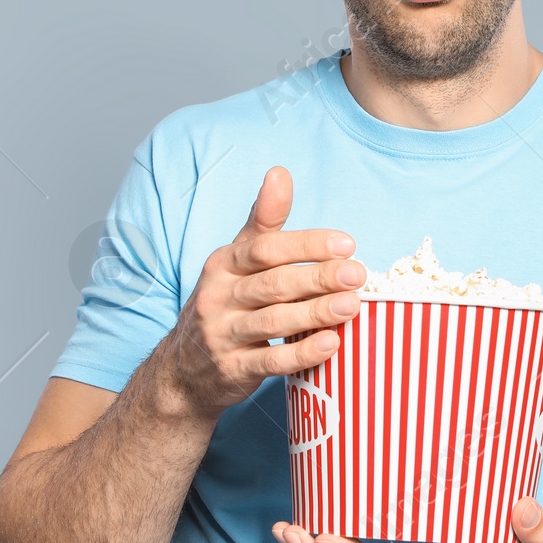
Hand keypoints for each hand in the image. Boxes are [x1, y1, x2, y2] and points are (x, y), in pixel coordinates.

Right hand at [161, 166, 363, 419]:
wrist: (185, 369)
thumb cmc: (225, 302)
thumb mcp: (236, 259)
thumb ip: (263, 220)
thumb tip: (280, 172)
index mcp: (224, 264)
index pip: (266, 249)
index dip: (306, 244)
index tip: (346, 243)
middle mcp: (218, 297)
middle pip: (272, 284)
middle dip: (317, 278)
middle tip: (357, 274)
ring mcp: (223, 335)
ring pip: (272, 321)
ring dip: (315, 313)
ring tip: (351, 306)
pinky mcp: (232, 370)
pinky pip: (270, 361)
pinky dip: (301, 354)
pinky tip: (330, 345)